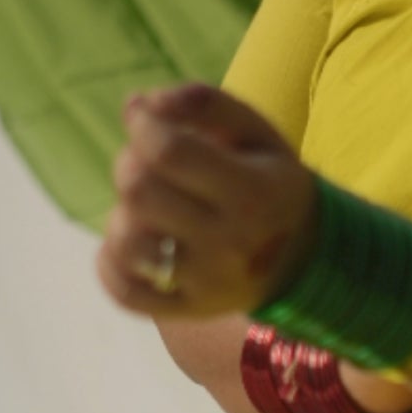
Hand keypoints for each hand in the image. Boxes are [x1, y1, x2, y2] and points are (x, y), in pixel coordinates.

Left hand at [97, 84, 316, 317]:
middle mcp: (230, 242)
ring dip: (122, 213)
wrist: (302, 256)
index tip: (143, 117)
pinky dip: (109, 263)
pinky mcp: (188, 309)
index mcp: (252, 191)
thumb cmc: (269, 180)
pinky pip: (123, 292)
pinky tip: (127, 242)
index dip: (142, 124)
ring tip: (147, 207)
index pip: (168, 151)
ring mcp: (207, 282)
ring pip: (125, 241)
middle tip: (147, 162)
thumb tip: (139, 104)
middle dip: (129, 163)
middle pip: (138, 191)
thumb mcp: (255, 131)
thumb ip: (203, 103)